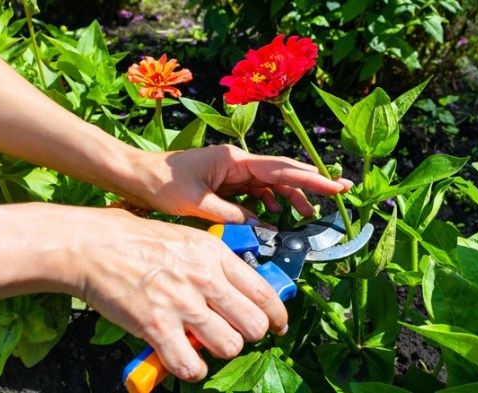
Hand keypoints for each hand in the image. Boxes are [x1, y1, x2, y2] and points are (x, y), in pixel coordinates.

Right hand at [69, 208, 287, 380]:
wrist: (94, 246)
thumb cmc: (136, 240)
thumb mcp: (188, 239)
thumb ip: (216, 263)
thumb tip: (241, 289)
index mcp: (215, 254)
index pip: (264, 293)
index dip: (278, 316)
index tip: (277, 325)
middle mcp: (205, 279)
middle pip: (254, 325)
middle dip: (248, 335)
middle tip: (233, 333)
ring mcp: (182, 304)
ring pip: (229, 346)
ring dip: (218, 351)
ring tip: (202, 342)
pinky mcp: (157, 327)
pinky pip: (190, 366)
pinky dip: (190, 369)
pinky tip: (181, 358)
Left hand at [119, 144, 352, 223]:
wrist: (137, 177)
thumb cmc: (161, 184)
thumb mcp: (196, 202)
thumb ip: (230, 215)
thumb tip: (260, 226)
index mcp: (234, 159)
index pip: (280, 169)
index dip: (311, 178)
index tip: (335, 186)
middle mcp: (237, 161)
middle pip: (282, 172)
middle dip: (310, 182)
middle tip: (339, 192)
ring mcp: (232, 171)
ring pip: (271, 183)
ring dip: (290, 197)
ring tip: (309, 215)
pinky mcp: (226, 182)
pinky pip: (254, 192)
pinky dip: (267, 204)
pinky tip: (275, 217)